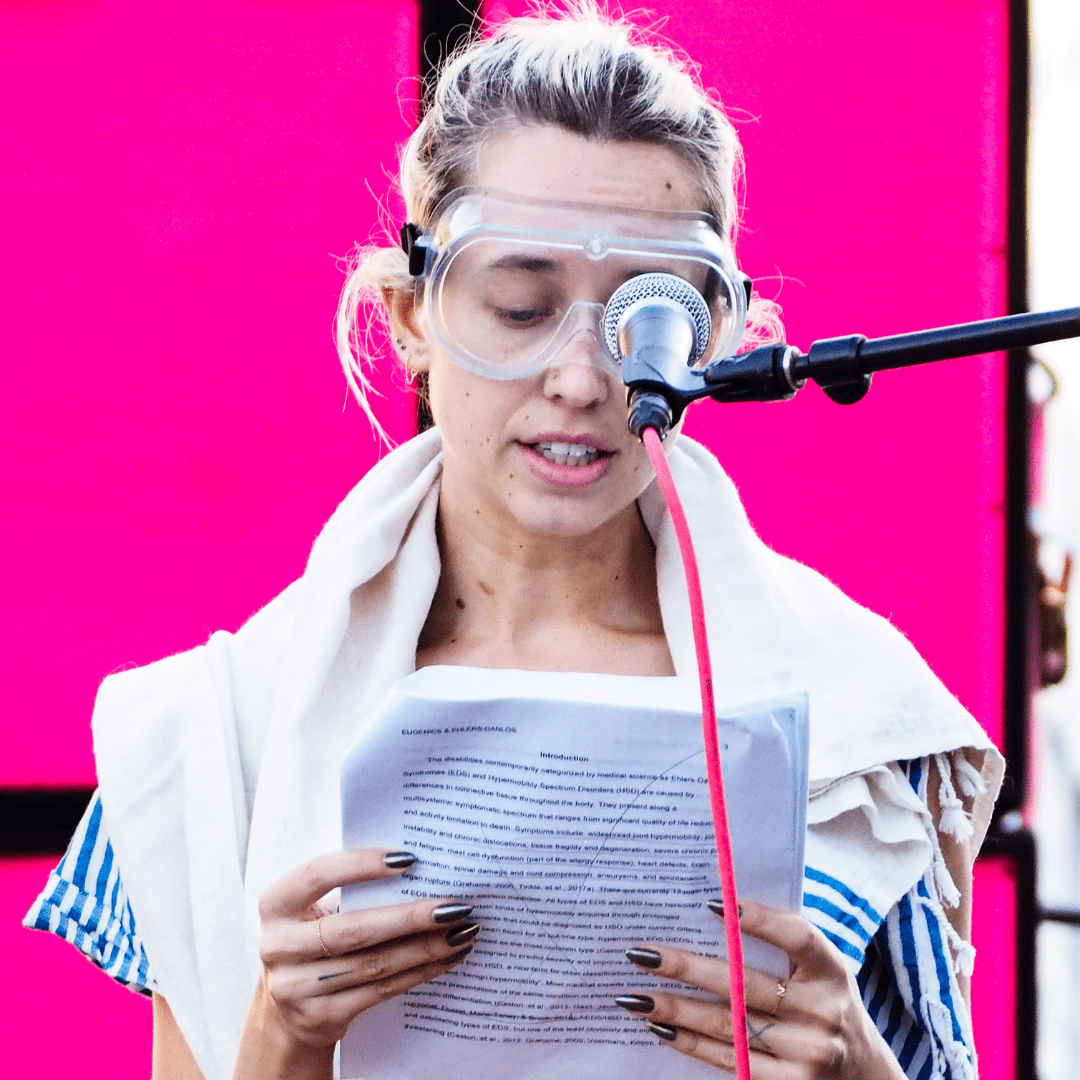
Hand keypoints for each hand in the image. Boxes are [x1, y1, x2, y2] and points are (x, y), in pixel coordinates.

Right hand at [233, 847, 477, 1078]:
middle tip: (454, 905)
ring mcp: (296, 987)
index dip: (361, 864)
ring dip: (425, 948)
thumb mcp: (316, 909)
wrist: (287, 1007)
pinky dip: (420, 972)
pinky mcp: (320, 1017)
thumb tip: (423, 868)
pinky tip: (448, 957)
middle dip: (409, 917)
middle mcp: (277, 946)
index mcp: (275, 904)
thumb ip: (352, 889)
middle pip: (352, 929)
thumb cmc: (316, 936)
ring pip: (373, 964)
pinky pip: (381, 991)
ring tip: (462, 931)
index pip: (318, 874)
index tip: (409, 858)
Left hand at [617, 900, 905, 1079]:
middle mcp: (823, 1012)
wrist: (864, 1076)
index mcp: (832, 971)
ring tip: (636, 996)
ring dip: (677, 1010)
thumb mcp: (819, 972)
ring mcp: (807, 1054)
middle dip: (688, 968)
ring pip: (730, 1027)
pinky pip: (730, 1062)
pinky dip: (691, 1045)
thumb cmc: (824, 1004)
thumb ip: (780, 945)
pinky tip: (661, 1030)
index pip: (798, 937)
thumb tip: (711, 912)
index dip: (759, 919)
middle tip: (643, 954)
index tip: (713, 904)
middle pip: (746, 985)